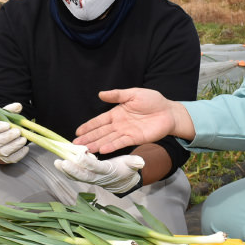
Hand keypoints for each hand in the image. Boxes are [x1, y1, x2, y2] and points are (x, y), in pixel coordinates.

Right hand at [0, 102, 27, 163]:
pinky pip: (12, 159)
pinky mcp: (5, 159)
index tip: (7, 125)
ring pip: (4, 151)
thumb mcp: (3, 116)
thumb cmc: (2, 125)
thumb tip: (18, 106)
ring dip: (15, 145)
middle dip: (8, 137)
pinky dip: (19, 154)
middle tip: (18, 131)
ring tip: (23, 139)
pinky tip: (25, 148)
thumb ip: (10, 110)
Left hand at [54, 153, 144, 193]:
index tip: (81, 155)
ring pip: (76, 176)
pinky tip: (59, 164)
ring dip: (66, 171)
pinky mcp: (86, 177)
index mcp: (108, 171)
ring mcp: (90, 179)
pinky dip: (66, 171)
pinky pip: (75, 175)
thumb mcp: (133, 165)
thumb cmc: (127, 170)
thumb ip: (135, 163)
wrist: (123, 182)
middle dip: (72, 170)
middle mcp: (97, 177)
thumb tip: (140, 162)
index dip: (88, 163)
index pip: (96, 167)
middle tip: (62, 162)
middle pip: (83, 175)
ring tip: (56, 163)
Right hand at [74, 88, 193, 153]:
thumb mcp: (133, 94)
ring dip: (97, 144)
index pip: (99, 121)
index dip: (88, 126)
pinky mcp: (135, 138)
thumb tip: (100, 94)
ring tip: (85, 150)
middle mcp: (119, 124)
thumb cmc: (152, 101)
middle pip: (101, 132)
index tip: (77, 132)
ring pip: (108, 139)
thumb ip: (117, 95)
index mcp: (117, 113)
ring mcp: (126, 132)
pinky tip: (102, 150)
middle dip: (88, 138)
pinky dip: (111, 146)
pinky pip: (121, 143)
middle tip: (76, 145)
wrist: (168, 111)